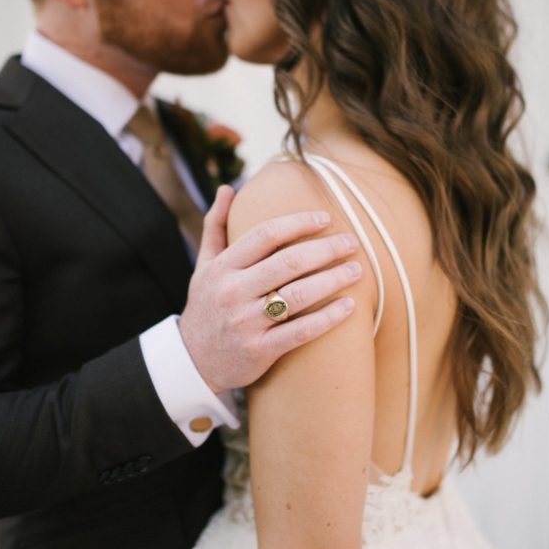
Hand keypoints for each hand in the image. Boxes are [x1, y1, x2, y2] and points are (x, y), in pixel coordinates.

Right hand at [179, 186, 361, 393]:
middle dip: (325, 249)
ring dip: (332, 280)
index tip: (325, 218)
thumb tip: (228, 187)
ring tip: (356, 270)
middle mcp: (233, 291)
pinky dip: (327, 318)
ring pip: (298, 296)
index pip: (265, 235)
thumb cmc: (207, 306)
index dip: (298, 223)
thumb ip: (216, 225)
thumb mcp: (204, 265)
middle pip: (288, 262)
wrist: (192, 361)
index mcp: (223, 267)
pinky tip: (350, 307)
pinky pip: (300, 331)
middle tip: (352, 242)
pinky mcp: (259, 350)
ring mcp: (246, 322)